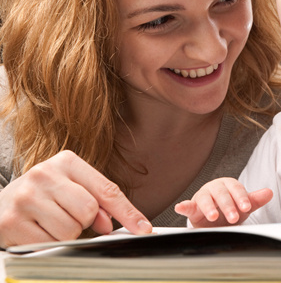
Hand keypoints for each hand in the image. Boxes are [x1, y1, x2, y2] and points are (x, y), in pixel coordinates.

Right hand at [0, 150, 152, 247]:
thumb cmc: (41, 196)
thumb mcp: (71, 188)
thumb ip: (97, 201)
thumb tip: (111, 224)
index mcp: (66, 161)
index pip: (107, 190)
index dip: (127, 212)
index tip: (143, 228)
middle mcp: (44, 174)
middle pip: (89, 211)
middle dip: (84, 222)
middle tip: (67, 216)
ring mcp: (26, 197)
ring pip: (70, 230)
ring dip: (65, 234)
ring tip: (49, 222)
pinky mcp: (12, 222)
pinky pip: (48, 244)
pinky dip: (47, 244)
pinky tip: (37, 231)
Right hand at [175, 177, 272, 226]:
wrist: (217, 220)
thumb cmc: (231, 209)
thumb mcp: (244, 206)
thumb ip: (255, 200)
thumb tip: (269, 193)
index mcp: (229, 185)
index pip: (236, 189)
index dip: (241, 198)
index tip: (246, 207)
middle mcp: (215, 188)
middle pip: (221, 194)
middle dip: (228, 206)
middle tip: (233, 218)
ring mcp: (203, 196)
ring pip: (205, 199)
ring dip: (209, 208)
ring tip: (214, 217)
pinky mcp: (193, 207)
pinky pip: (187, 205)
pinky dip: (184, 206)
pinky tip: (180, 207)